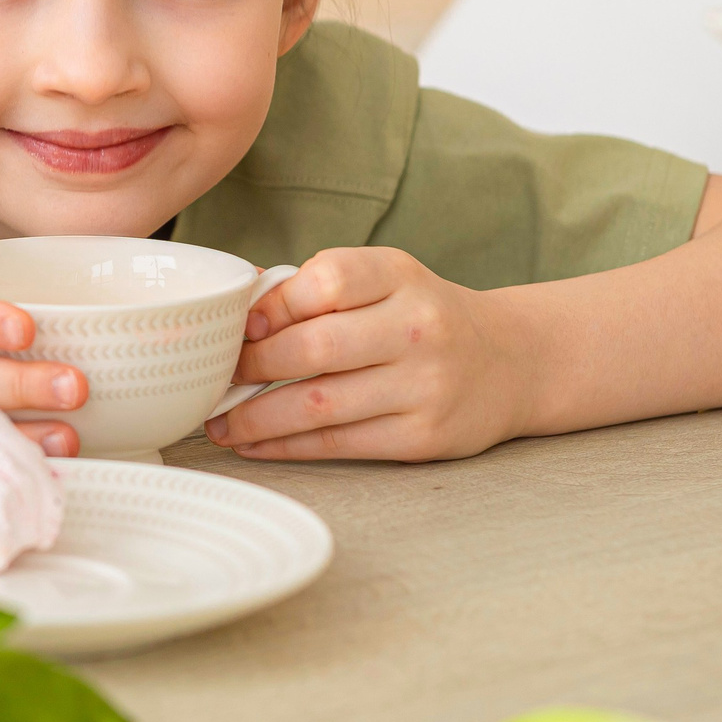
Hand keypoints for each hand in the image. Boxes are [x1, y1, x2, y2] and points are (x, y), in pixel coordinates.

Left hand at [202, 247, 535, 461]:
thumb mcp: (385, 280)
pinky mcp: (423, 435)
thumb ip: (319, 286)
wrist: (508, 363)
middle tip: (213, 378)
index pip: (329, 280)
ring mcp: (424, 385)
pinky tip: (255, 444)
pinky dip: (287, 446)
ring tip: (218, 424)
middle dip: (251, 367)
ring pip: (320, 404)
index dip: (273, 305)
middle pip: (316, 347)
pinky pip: (339, 443)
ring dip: (256, 418)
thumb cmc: (421, 316)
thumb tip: (236, 306)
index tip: (236, 326)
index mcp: (400, 274)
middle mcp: (419, 326)